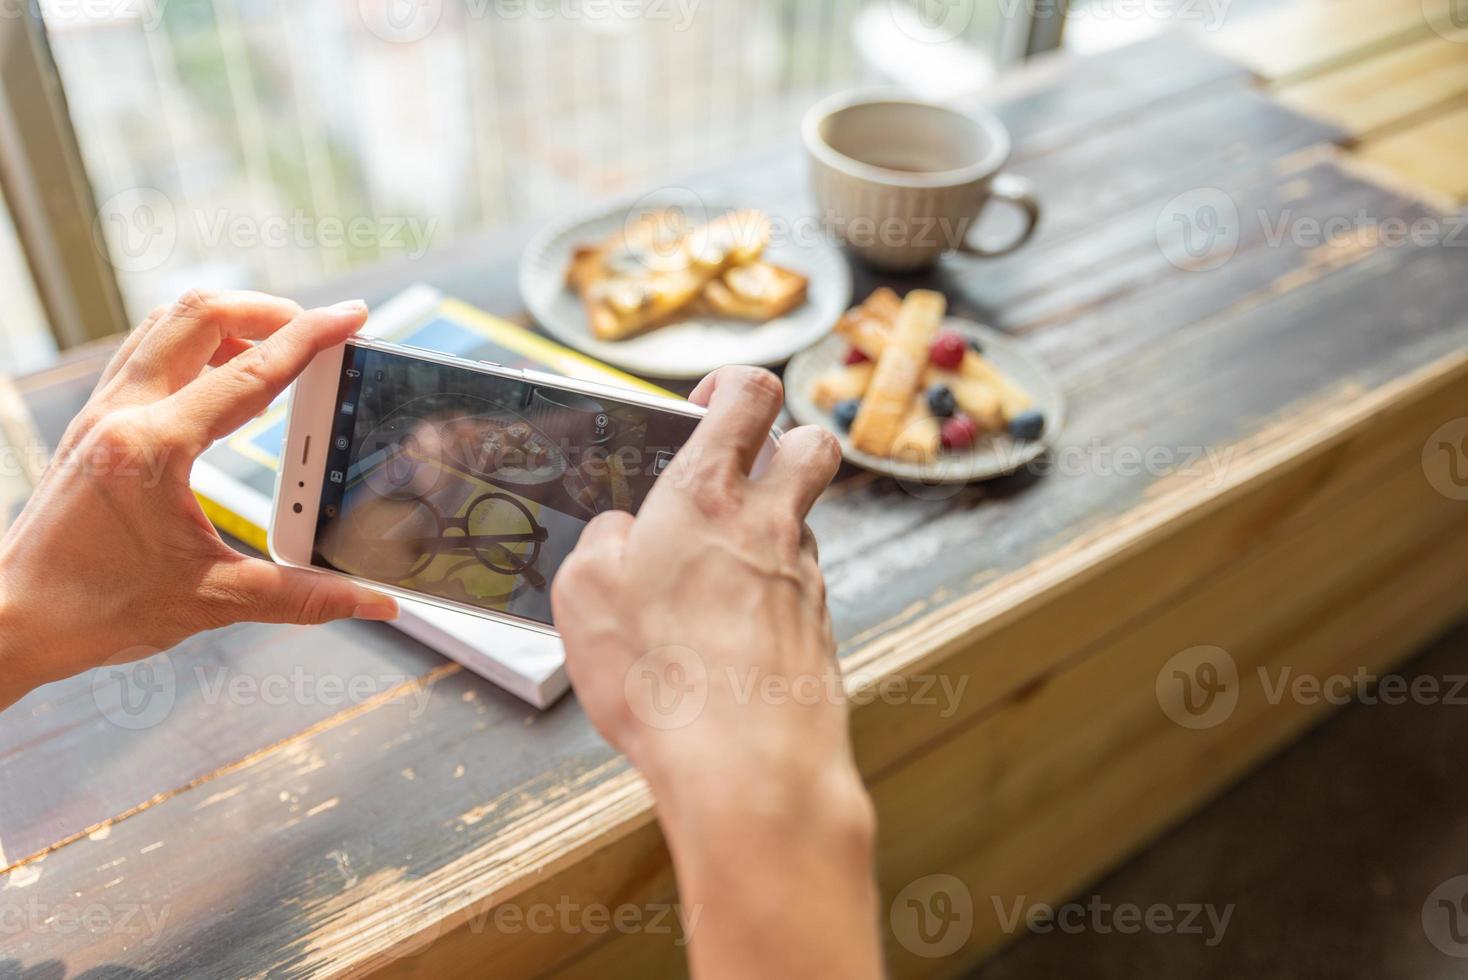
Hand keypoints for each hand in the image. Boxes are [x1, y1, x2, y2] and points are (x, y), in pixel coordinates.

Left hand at [0, 290, 396, 708]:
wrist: (9, 622)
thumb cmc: (93, 610)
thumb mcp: (211, 600)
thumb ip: (301, 597)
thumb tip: (370, 601)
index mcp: (153, 448)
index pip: (250, 373)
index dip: (311, 338)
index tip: (352, 316)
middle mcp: (122, 414)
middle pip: (200, 316)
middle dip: (266, 310)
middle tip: (313, 329)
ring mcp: (100, 413)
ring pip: (165, 324)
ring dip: (225, 321)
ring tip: (272, 346)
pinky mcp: (91, 425)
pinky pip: (144, 353)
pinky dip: (190, 346)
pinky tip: (217, 377)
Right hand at [552, 366, 880, 979]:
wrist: (748, 765)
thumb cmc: (661, 676)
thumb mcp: (584, 595)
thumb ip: (603, 543)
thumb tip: (623, 533)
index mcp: (708, 495)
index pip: (749, 394)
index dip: (733, 384)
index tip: (710, 400)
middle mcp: (770, 524)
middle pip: (812, 443)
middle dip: (784, 439)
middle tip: (740, 469)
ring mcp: (804, 577)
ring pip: (802, 521)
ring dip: (769, 527)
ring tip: (711, 576)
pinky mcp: (819, 629)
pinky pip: (799, 586)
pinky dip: (770, 592)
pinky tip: (728, 633)